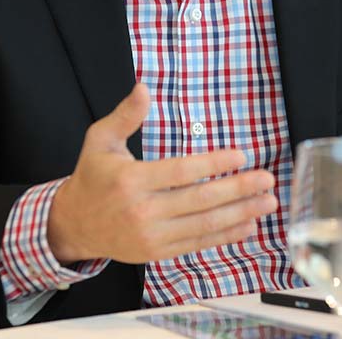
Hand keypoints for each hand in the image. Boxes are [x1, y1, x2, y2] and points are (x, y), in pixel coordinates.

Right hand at [47, 82, 277, 263]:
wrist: (75, 223)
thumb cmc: (92, 175)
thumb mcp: (100, 139)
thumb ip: (125, 115)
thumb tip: (143, 87)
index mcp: (130, 180)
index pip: (181, 172)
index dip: (213, 164)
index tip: (241, 156)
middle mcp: (142, 211)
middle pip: (199, 200)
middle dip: (238, 189)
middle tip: (266, 179)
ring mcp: (150, 236)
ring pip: (203, 225)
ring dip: (240, 213)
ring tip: (267, 202)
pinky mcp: (156, 253)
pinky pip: (197, 244)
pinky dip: (225, 236)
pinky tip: (247, 225)